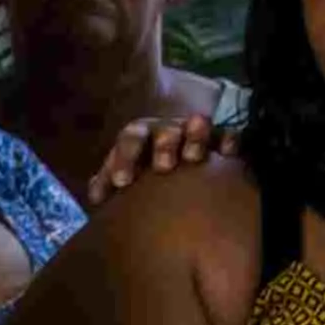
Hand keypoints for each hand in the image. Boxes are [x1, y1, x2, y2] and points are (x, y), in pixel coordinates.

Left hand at [86, 109, 234, 203]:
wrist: (173, 168)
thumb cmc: (143, 176)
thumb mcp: (124, 176)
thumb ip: (108, 183)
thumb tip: (95, 196)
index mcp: (141, 139)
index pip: (130, 140)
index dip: (124, 157)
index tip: (122, 182)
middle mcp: (167, 132)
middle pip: (164, 130)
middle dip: (163, 145)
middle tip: (163, 166)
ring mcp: (194, 134)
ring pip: (196, 127)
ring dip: (194, 137)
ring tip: (194, 157)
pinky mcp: (221, 141)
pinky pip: (227, 135)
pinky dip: (228, 141)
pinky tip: (229, 151)